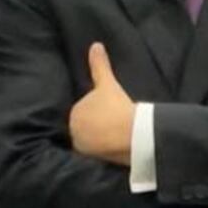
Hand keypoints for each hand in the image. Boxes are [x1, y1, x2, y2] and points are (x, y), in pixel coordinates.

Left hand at [69, 42, 134, 164]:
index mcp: (74, 114)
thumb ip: (99, 65)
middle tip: (112, 125)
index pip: (82, 113)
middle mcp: (74, 132)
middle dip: (94, 127)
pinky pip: (95, 155)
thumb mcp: (108, 84)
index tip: (109, 114)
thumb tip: (95, 45)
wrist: (132, 135)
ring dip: (97, 141)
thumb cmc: (118, 107)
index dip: (96, 113)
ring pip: (89, 142)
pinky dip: (101, 153)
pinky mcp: (93, 161)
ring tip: (113, 138)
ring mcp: (83, 148)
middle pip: (84, 128)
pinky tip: (112, 150)